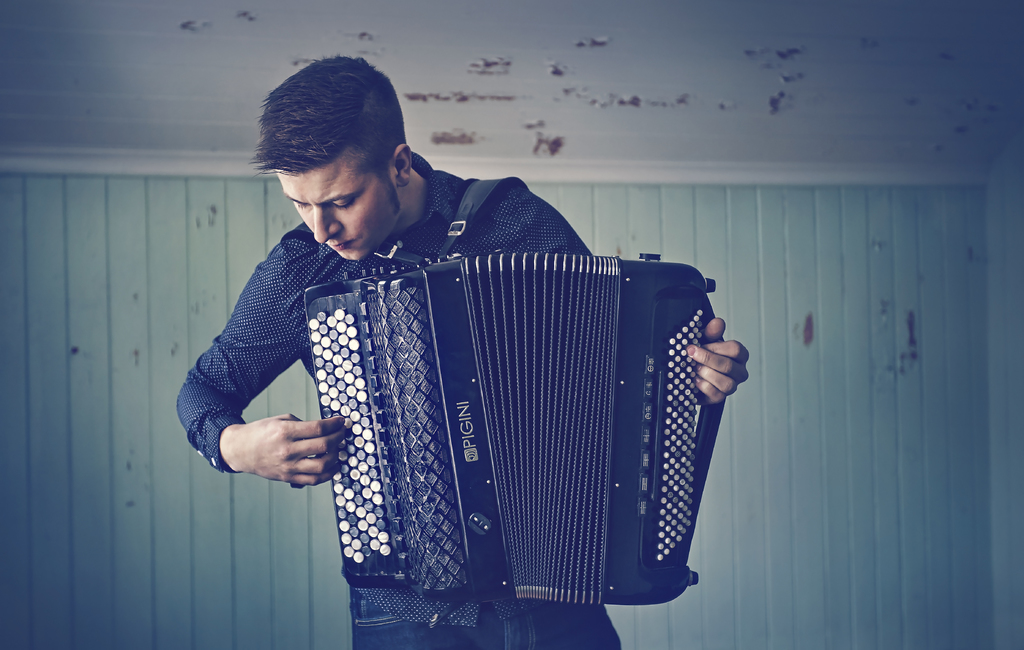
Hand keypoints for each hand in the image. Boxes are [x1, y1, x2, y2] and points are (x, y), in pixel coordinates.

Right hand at [219, 414, 348, 484]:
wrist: (241, 451)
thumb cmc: (261, 433)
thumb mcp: (280, 420)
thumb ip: (303, 424)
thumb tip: (326, 428)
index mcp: (284, 432)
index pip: (318, 428)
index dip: (334, 424)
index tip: (341, 421)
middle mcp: (287, 450)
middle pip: (323, 446)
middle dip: (339, 438)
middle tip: (342, 433)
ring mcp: (288, 466)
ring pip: (322, 465)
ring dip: (336, 456)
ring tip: (338, 449)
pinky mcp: (288, 477)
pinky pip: (314, 480)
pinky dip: (328, 474)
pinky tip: (333, 465)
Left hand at [686, 317, 748, 403]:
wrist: (692, 372)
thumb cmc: (704, 355)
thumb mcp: (706, 340)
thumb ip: (712, 332)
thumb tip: (717, 322)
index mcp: (739, 355)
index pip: (735, 349)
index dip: (716, 347)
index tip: (699, 345)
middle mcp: (739, 371)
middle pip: (729, 366)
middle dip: (707, 359)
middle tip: (692, 356)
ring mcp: (732, 386)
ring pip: (726, 383)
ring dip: (707, 374)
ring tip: (694, 369)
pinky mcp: (721, 398)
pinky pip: (717, 395)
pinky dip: (704, 387)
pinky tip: (695, 380)